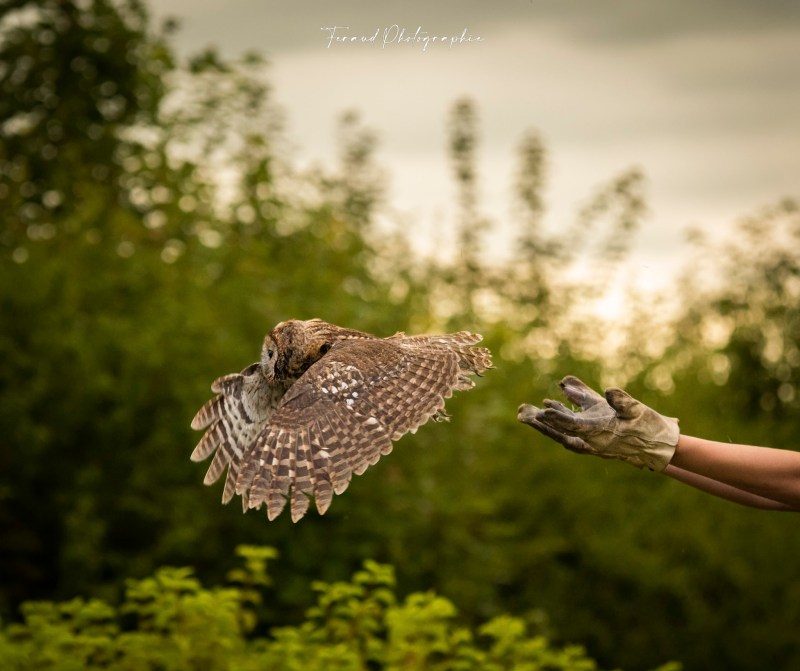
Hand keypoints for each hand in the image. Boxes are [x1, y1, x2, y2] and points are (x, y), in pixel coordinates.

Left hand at [518, 375, 679, 470]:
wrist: (659, 445)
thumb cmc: (650, 428)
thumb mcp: (639, 411)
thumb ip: (623, 401)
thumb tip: (610, 391)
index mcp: (602, 434)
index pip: (575, 427)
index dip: (559, 418)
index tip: (544, 409)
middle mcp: (592, 439)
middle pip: (561, 431)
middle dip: (542, 423)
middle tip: (523, 413)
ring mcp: (592, 437)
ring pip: (565, 429)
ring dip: (548, 420)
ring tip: (530, 410)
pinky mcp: (595, 432)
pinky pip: (574, 424)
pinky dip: (564, 414)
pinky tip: (558, 399)